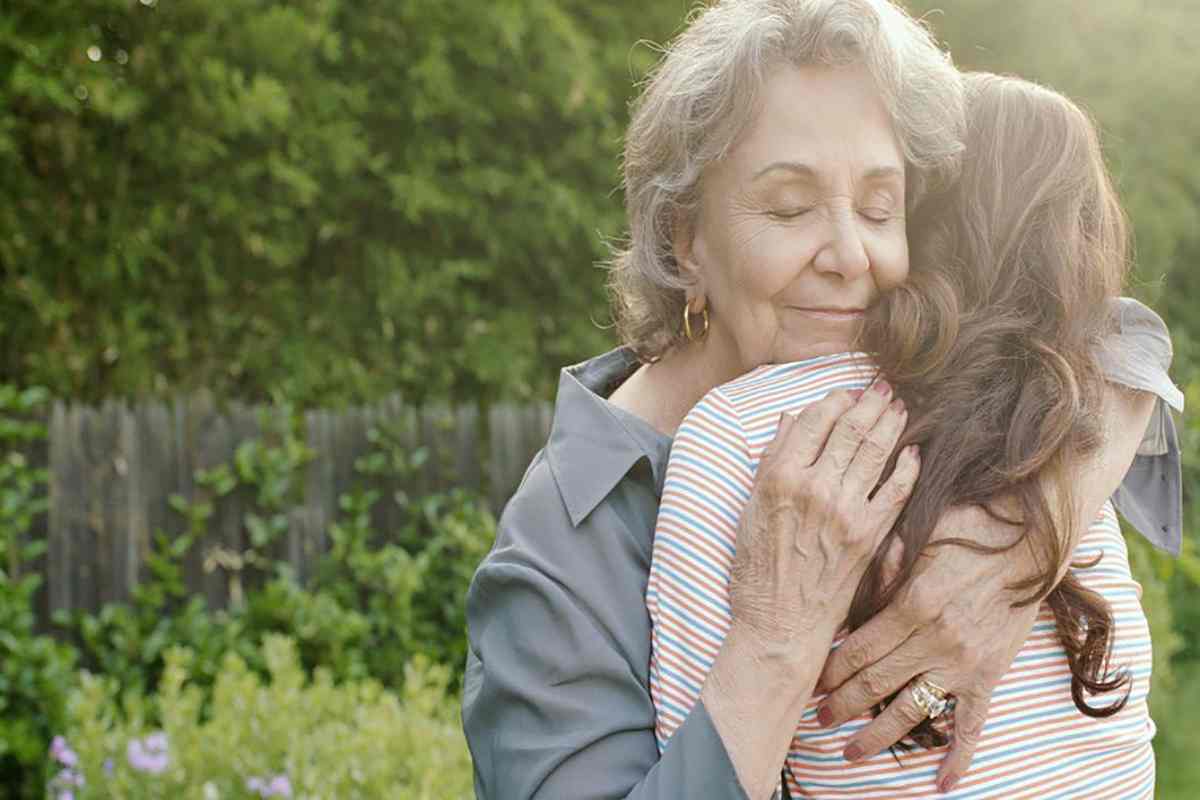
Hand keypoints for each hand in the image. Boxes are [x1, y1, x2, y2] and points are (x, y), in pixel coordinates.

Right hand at [727, 381, 919, 662]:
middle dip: (869, 401)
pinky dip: (906, 466)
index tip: (844, 393)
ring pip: (875, 451)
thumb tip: (788, 420)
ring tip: (900, 406)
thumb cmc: (756, 571)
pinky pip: (896, 490)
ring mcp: (846, 510)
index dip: (832, 400)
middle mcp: (815, 487)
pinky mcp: (871, 534)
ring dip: (891, 422)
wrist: (780, 625)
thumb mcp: (748, 510)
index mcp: (779, 478)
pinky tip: (913, 451)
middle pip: (849, 429)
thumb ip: (770, 462)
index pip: (812, 421)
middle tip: (883, 386)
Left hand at [814, 505, 1038, 793]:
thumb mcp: (915, 538)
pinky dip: (958, 757)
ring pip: (911, 711)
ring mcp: (963, 663)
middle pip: (875, 684)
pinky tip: (942, 783)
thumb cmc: (966, 529)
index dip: (830, 671)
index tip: (810, 684)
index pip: (857, 650)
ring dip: (877, 736)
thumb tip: (845, 591)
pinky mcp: (989, 676)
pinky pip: (972, 724)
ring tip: (851, 751)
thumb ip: (881, 568)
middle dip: (842, 705)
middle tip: (817, 720)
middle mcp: (934, 641)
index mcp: (910, 605)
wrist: (1030, 538)